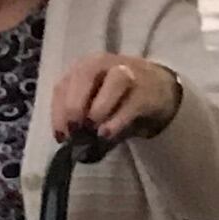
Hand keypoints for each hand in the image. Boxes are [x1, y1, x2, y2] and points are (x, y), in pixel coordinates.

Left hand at [52, 54, 179, 140]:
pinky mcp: (146, 91)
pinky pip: (131, 104)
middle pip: (85, 75)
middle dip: (74, 106)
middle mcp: (105, 64)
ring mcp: (129, 74)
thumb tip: (81, 155)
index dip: (58, 112)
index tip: (61, 137)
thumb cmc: (121, 100)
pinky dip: (116, 120)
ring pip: (113, 83)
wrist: (160, 89)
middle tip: (74, 132)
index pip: (64, 85)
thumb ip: (87, 127)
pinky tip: (107, 134)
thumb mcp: (99, 111)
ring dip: (98, 109)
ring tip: (93, 132)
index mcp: (84, 68)